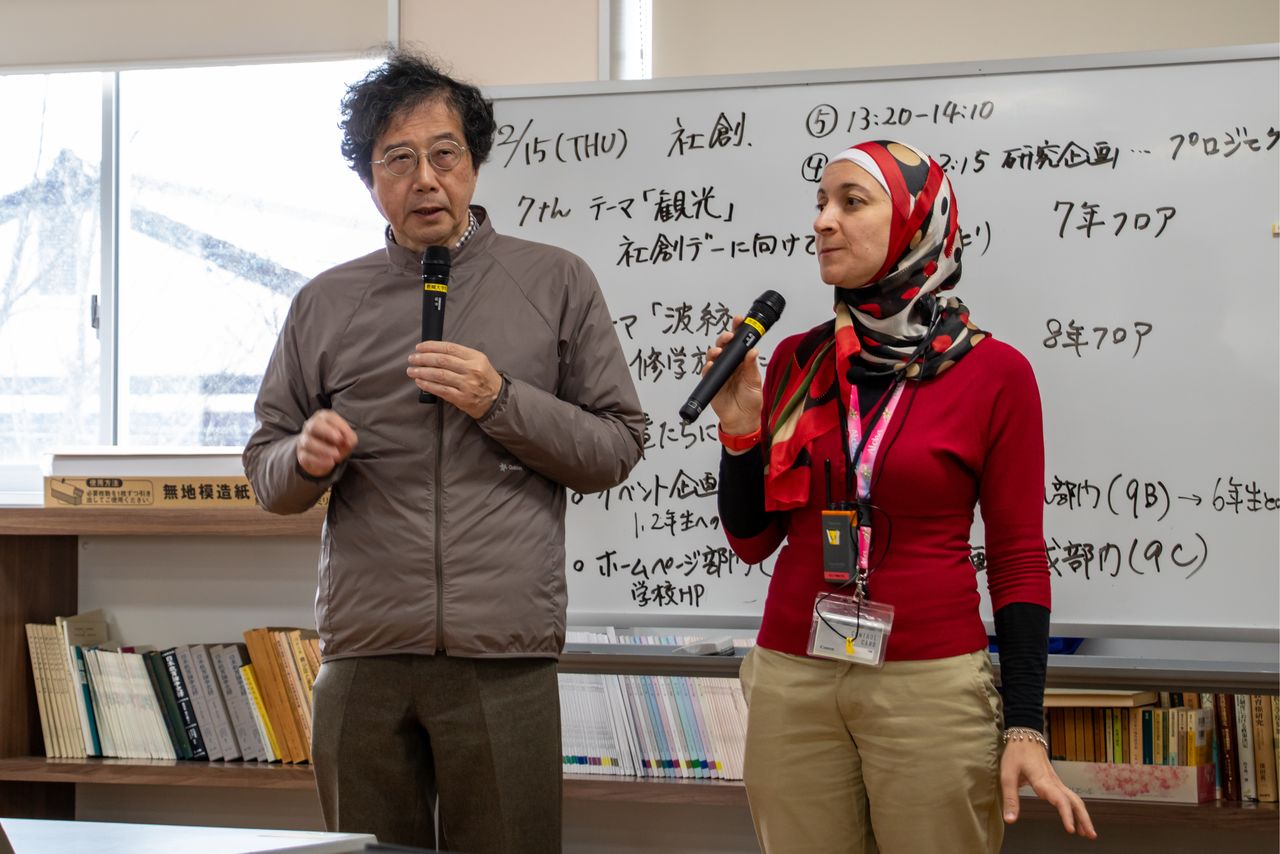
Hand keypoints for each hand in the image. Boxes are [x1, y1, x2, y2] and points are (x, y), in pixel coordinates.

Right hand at [296, 410, 357, 477]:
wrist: (321, 457)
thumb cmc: (335, 443)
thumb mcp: (346, 439)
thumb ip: (350, 438)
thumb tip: (349, 441)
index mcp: (322, 418)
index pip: (329, 417)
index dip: (341, 426)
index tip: (350, 437)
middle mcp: (310, 427)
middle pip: (314, 425)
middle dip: (328, 431)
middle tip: (339, 439)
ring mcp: (304, 440)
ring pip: (309, 442)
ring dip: (324, 449)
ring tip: (337, 455)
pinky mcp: (302, 455)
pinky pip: (306, 457)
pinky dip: (319, 461)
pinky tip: (330, 463)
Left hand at [407, 341, 502, 418]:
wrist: (497, 400)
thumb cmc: (484, 379)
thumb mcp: (478, 361)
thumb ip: (460, 356)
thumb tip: (434, 352)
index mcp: (475, 357)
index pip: (449, 348)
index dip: (432, 346)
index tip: (420, 347)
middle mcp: (471, 370)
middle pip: (442, 361)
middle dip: (423, 359)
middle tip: (412, 358)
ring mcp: (467, 385)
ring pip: (439, 375)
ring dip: (422, 372)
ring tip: (412, 370)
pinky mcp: (462, 398)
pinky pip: (441, 390)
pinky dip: (428, 385)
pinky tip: (420, 382)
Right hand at [705, 316, 763, 435]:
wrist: (742, 420)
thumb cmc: (750, 401)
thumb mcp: (754, 383)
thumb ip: (751, 367)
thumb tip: (752, 351)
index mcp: (742, 361)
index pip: (739, 342)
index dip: (738, 329)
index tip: (739, 319)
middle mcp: (730, 364)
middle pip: (724, 345)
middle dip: (724, 338)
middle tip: (728, 336)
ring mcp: (720, 372)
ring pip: (713, 356)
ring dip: (714, 351)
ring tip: (718, 351)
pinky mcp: (712, 382)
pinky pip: (707, 372)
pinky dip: (708, 367)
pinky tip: (711, 365)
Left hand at [1000, 740, 1096, 839]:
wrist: (1025, 736)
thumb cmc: (1016, 754)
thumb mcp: (1007, 776)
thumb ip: (1010, 799)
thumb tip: (1010, 820)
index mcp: (1043, 780)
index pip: (1060, 800)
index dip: (1067, 815)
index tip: (1071, 830)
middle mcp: (1054, 782)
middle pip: (1075, 801)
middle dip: (1084, 819)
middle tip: (1091, 836)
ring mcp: (1057, 782)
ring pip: (1075, 799)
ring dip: (1083, 815)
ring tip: (1088, 833)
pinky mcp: (1055, 782)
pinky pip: (1070, 796)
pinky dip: (1076, 809)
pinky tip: (1077, 819)